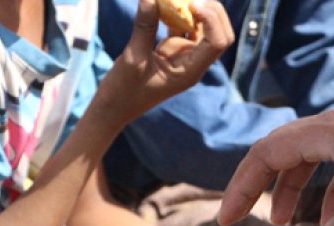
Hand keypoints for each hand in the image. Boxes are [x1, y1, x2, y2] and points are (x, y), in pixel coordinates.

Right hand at [96, 0, 233, 123]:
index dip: (211, 19)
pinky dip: (177, 12)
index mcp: (190, 71)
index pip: (217, 42)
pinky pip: (183, 26)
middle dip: (210, 9)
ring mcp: (184, 55)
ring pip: (202, 27)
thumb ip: (144, 27)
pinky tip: (163, 3)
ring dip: (193, 8)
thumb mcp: (133, 58)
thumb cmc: (124, 91)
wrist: (115, 106)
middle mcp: (193, 63)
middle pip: (218, 32)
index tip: (191, 5)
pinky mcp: (173, 50)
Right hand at [219, 93, 333, 225]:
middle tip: (245, 218)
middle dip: (262, 188)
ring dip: (297, 191)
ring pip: (312, 160)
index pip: (265, 156)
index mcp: (326, 134)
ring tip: (289, 223)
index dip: (241, 188)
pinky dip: (332, 191)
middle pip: (282, 155)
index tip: (226, 218)